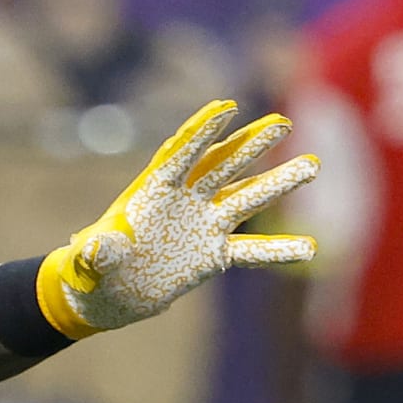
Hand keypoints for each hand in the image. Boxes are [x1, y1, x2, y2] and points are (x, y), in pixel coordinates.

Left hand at [37, 99, 319, 336]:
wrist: (110, 293)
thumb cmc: (92, 268)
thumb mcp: (90, 261)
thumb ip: (98, 253)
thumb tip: (98, 247)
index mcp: (152, 192)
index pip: (180, 155)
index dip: (201, 132)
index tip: (227, 108)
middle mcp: (183, 202)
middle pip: (221, 166)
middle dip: (250, 144)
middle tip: (283, 122)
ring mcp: (202, 226)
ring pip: (245, 198)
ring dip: (277, 183)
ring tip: (312, 164)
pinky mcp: (213, 254)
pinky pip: (251, 250)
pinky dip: (279, 249)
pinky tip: (310, 246)